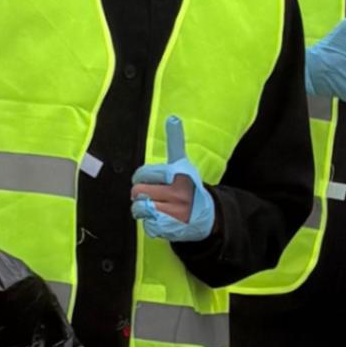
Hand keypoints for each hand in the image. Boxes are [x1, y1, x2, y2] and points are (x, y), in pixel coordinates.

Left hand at [131, 111, 215, 247]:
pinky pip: (145, 225)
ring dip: (142, 210)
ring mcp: (174, 213)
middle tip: (150, 196)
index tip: (147, 181)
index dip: (140, 178)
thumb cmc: (190, 187)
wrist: (208, 216)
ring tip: (153, 208)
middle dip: (139, 195)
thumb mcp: (184, 164)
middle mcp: (178, 194)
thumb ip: (175, 142)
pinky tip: (161, 220)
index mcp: (177, 175)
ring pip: (138, 209)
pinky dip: (150, 224)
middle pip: (137, 192)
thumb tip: (173, 117)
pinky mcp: (170, 229)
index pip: (142, 174)